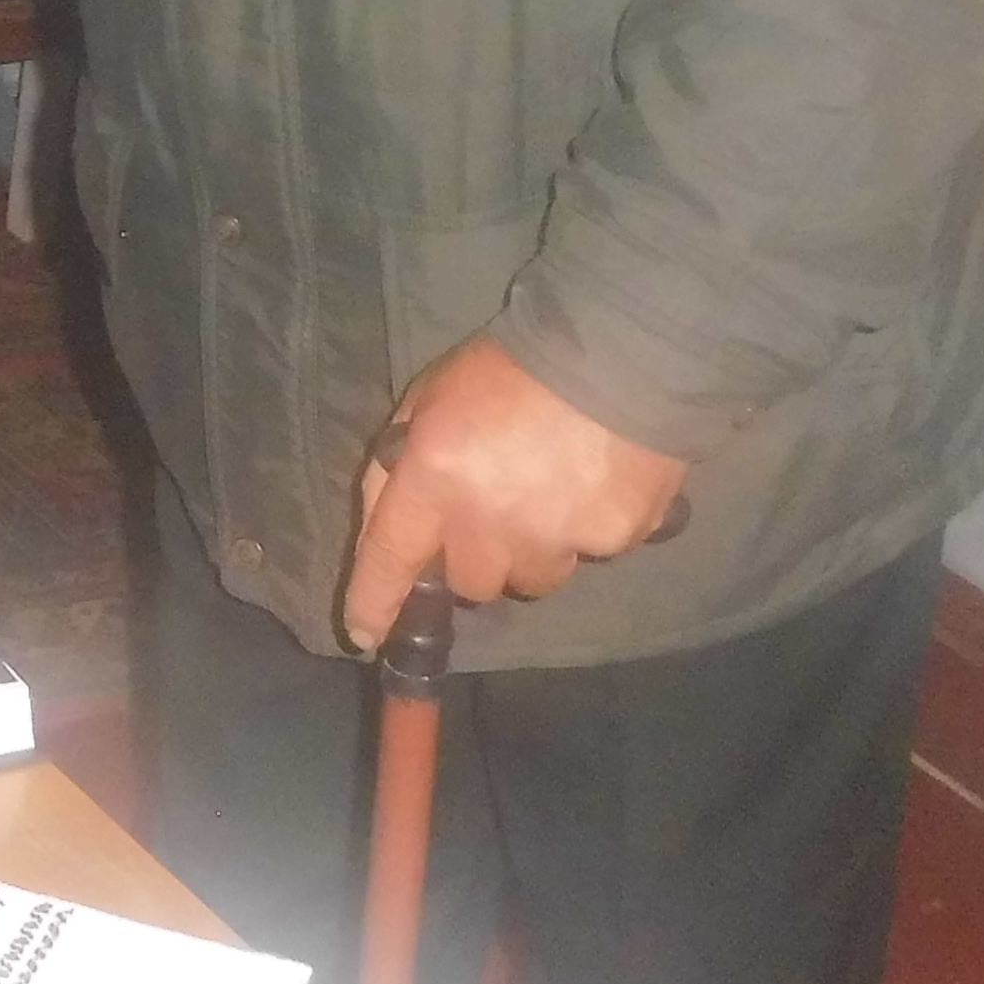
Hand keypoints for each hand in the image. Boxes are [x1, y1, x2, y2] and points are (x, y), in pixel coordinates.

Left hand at [341, 338, 689, 647]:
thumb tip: (380, 527)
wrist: (618, 349)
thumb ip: (396, 465)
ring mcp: (553, 536)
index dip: (373, 604)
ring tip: (550, 498)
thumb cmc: (509, 368)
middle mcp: (487, 521)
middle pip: (471, 584)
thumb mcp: (428, 399)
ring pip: (531, 580)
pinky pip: (589, 555)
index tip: (365, 635)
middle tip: (492, 514)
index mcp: (433, 479)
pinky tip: (595, 485)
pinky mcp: (612, 539)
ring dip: (531, 552)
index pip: (390, 559)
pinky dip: (586, 531)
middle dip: (475, 557)